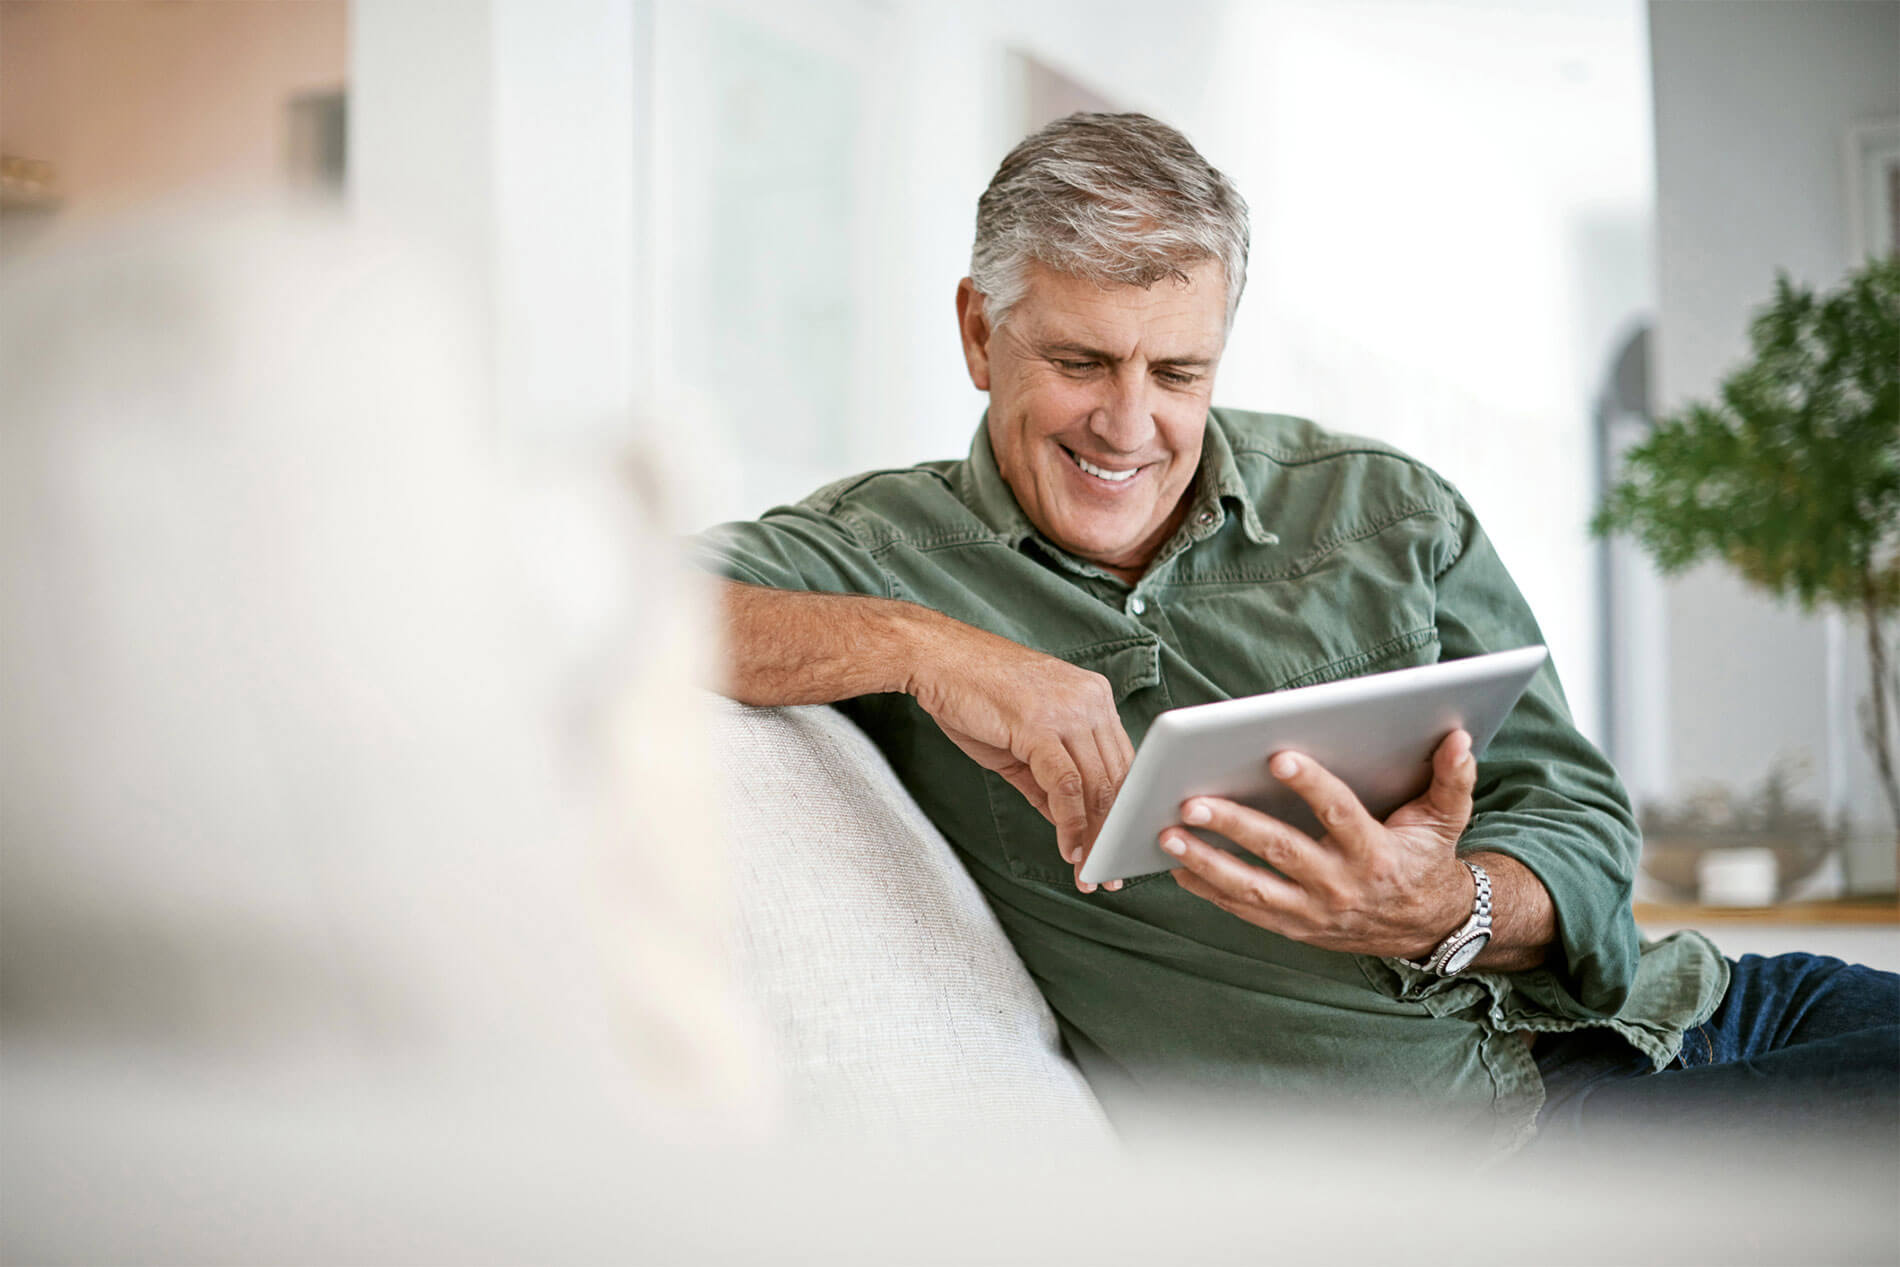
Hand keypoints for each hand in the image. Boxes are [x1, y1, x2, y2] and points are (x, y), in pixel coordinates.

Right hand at [907, 622, 1133, 892]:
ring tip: (1089, 871)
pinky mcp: (1040, 725)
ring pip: (1097, 785)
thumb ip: (1047, 780)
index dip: (1124, 808)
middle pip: (1117, 777)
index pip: (1122, 761)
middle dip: (1114, 831)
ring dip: (1095, 836)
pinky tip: (1069, 850)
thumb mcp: (1020, 741)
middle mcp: (1090, 700)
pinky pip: (1066, 785)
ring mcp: (1068, 711)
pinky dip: (1071, 824)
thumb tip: (1068, 823)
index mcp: (1092, 698)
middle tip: (1109, 872)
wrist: (933, 658)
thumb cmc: (971, 694)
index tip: (1118, 844)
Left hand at [1159, 730, 1478, 956]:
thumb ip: (1452, 778)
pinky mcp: (1295, 927)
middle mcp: (1341, 885)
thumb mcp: (1447, 821)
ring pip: (1252, 887)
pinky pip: (1245, 910)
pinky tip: (1177, 866)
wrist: (1426, 928)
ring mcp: (1314, 911)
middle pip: (1281, 851)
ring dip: (1206, 861)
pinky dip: (1209, 890)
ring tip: (1167, 835)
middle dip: (1233, 825)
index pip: (1339, 814)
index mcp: (1376, 853)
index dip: (1311, 785)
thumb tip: (1459, 737)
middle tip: (1191, 800)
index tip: (1278, 756)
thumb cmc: (1426, 860)